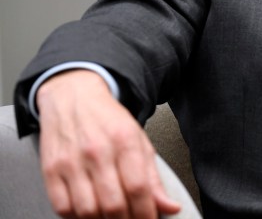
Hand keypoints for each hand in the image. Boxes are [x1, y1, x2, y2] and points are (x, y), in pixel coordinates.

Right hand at [35, 70, 181, 217]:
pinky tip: (89, 212)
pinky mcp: (50, 170)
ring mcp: (71, 162)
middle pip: (113, 204)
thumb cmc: (108, 120)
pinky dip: (77, 217)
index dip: (146, 213)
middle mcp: (98, 151)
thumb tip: (169, 207)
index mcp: (125, 141)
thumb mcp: (139, 140)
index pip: (138, 188)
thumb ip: (153, 177)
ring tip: (112, 217)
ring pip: (87, 211)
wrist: (73, 97)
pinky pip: (62, 208)